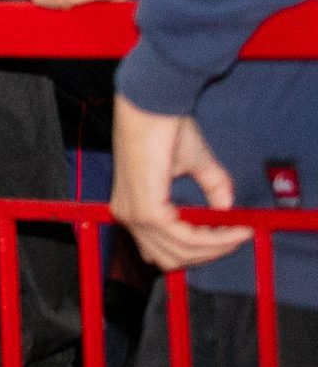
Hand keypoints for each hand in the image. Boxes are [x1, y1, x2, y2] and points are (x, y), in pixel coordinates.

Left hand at [112, 99, 251, 269]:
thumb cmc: (165, 129)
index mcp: (133, 208)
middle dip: (209, 253)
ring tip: (238, 232)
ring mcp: (134, 215)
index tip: (231, 238)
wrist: (153, 107)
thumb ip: (211, 189)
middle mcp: (128, 216)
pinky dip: (212, 238)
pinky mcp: (146, 211)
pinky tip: (231, 228)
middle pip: (172, 258)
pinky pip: (184, 238)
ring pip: (181, 252)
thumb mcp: (195, 164)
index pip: (164, 249)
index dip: (200, 250)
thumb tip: (227, 211)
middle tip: (237, 237)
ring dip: (215, 247)